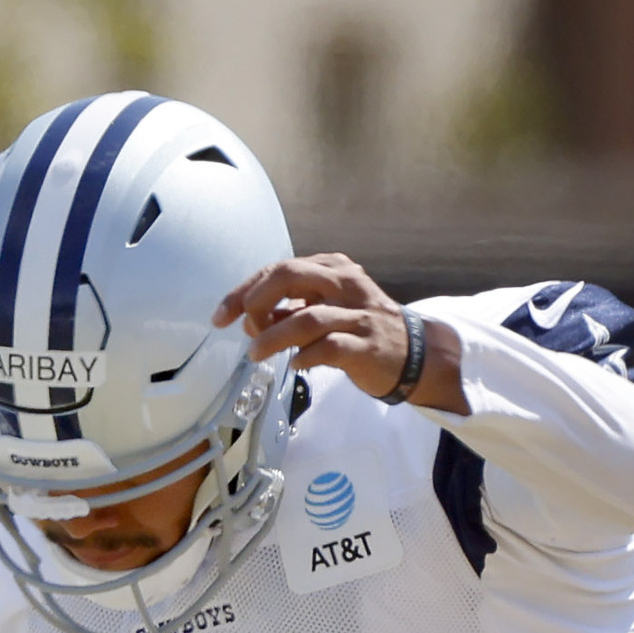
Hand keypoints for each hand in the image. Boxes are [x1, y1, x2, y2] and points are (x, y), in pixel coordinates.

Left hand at [215, 253, 444, 405]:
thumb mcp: (324, 307)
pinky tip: (296, 364)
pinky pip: (328, 347)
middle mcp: (345, 284)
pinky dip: (304, 356)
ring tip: (256, 353)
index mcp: (331, 268)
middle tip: (243, 330)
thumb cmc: (359, 328)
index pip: (277, 270)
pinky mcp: (367, 346)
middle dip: (254, 302)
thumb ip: (290, 308)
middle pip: (289, 277)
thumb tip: (250, 319)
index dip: (243, 292)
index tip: (220, 316)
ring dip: (273, 337)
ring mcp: (358, 314)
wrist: (413, 352)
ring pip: (306, 317)